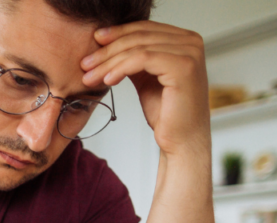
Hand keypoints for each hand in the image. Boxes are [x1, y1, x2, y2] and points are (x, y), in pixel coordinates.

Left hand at [81, 21, 209, 156]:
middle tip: (85, 63)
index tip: (94, 42)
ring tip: (90, 75)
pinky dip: (120, 68)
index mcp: (185, 39)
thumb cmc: (167, 113)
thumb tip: (108, 44)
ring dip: (109, 62)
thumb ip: (134, 58)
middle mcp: (191, 41)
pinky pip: (143, 59)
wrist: (182, 141)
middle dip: (107, 50)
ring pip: (138, 48)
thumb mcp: (146, 78)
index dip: (117, 33)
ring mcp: (190, 53)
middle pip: (139, 36)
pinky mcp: (183, 67)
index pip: (144, 28)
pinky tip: (107, 80)